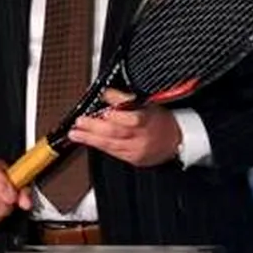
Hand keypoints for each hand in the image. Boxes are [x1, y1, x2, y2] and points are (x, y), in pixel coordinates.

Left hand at [67, 89, 181, 167]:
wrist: (176, 141)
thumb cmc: (160, 120)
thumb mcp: (148, 103)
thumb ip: (126, 99)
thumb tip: (107, 93)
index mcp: (148, 120)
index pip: (131, 118)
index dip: (114, 113)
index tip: (99, 107)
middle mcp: (142, 137)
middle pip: (115, 133)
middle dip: (94, 127)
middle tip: (80, 122)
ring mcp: (137, 150)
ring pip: (111, 145)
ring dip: (90, 139)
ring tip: (76, 134)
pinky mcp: (133, 159)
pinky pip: (114, 153)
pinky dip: (100, 146)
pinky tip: (89, 141)